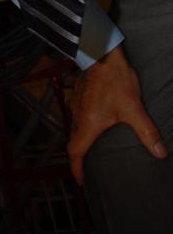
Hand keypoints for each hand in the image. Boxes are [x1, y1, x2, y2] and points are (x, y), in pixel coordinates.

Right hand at [67, 43, 166, 183]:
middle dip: (79, 156)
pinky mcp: (79, 94)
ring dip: (80, 139)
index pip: (76, 152)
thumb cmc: (114, 79)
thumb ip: (146, 131)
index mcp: (87, 124)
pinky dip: (82, 124)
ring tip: (91, 146)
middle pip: (73, 141)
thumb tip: (160, 153)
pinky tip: (93, 121)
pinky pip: (76, 114)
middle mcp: (78, 116)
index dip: (77, 168)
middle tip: (86, 167)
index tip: (80, 180)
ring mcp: (76, 103)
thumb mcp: (133, 108)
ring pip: (74, 126)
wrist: (100, 52)